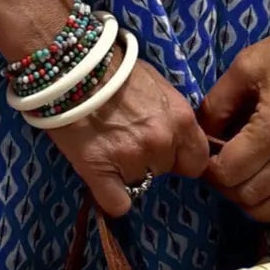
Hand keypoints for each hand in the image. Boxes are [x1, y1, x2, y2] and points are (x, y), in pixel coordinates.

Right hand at [43, 45, 211, 217]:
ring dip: (127, 172)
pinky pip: (116, 204)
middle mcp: (162, 142)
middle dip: (152, 161)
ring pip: (140, 184)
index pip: (198, 160)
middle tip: (128, 141)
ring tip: (107, 145)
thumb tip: (170, 135)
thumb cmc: (114, 69)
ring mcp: (132, 159)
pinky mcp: (100, 172)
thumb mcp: (158, 86)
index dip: (181, 157)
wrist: (72, 65)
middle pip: (166, 170)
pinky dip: (110, 196)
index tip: (166, 152)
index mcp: (181, 119)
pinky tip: (101, 179)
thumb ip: (170, 115)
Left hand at [196, 0, 269, 235]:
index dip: (209, 170)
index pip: (228, 172)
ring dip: (260, 206)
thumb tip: (201, 135)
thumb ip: (216, 105)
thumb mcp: (244, 68)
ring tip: (249, 188)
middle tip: (225, 170)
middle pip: (253, 195)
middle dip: (230, 188)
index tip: (207, 159)